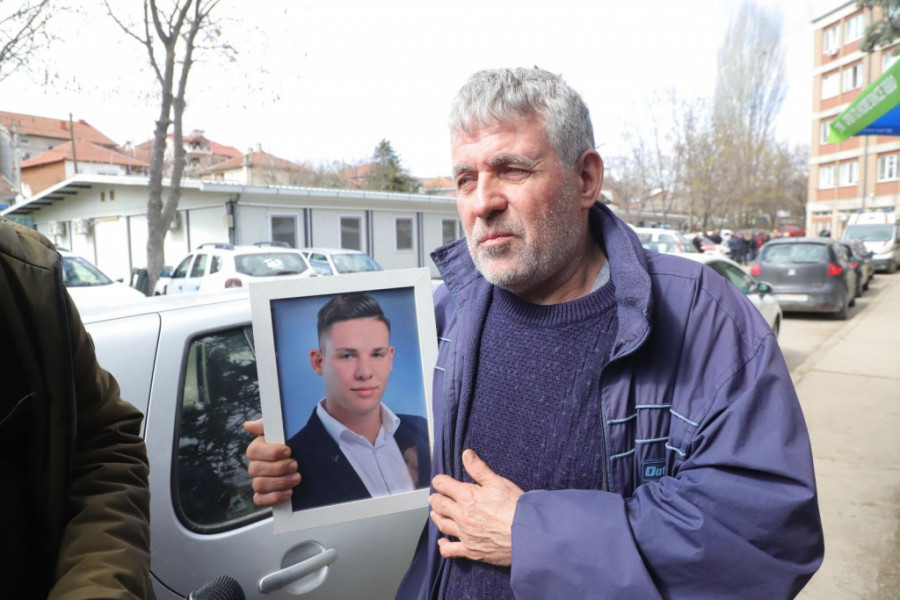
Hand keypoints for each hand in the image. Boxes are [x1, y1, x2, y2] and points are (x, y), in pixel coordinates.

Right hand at [243, 419, 299, 506]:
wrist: (309, 458)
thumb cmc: (294, 442)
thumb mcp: (285, 429)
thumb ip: (268, 425)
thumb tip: (248, 425)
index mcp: (258, 448)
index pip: (253, 451)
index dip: (271, 453)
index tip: (288, 451)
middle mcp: (255, 465)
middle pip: (256, 469)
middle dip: (279, 468)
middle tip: (295, 465)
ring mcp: (259, 481)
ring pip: (259, 485)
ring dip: (279, 482)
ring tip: (296, 478)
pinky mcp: (264, 495)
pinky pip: (259, 500)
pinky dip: (274, 497)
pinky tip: (289, 492)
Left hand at [429, 449, 523, 566]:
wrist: (527, 533)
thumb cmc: (514, 506)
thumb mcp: (498, 482)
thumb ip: (479, 468)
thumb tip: (466, 454)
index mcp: (466, 496)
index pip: (442, 485)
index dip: (439, 481)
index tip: (440, 481)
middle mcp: (461, 515)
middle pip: (439, 505)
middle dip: (435, 498)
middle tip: (436, 497)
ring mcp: (464, 534)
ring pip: (442, 524)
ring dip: (437, 517)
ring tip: (436, 513)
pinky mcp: (470, 550)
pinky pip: (450, 550)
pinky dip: (443, 546)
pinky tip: (443, 542)